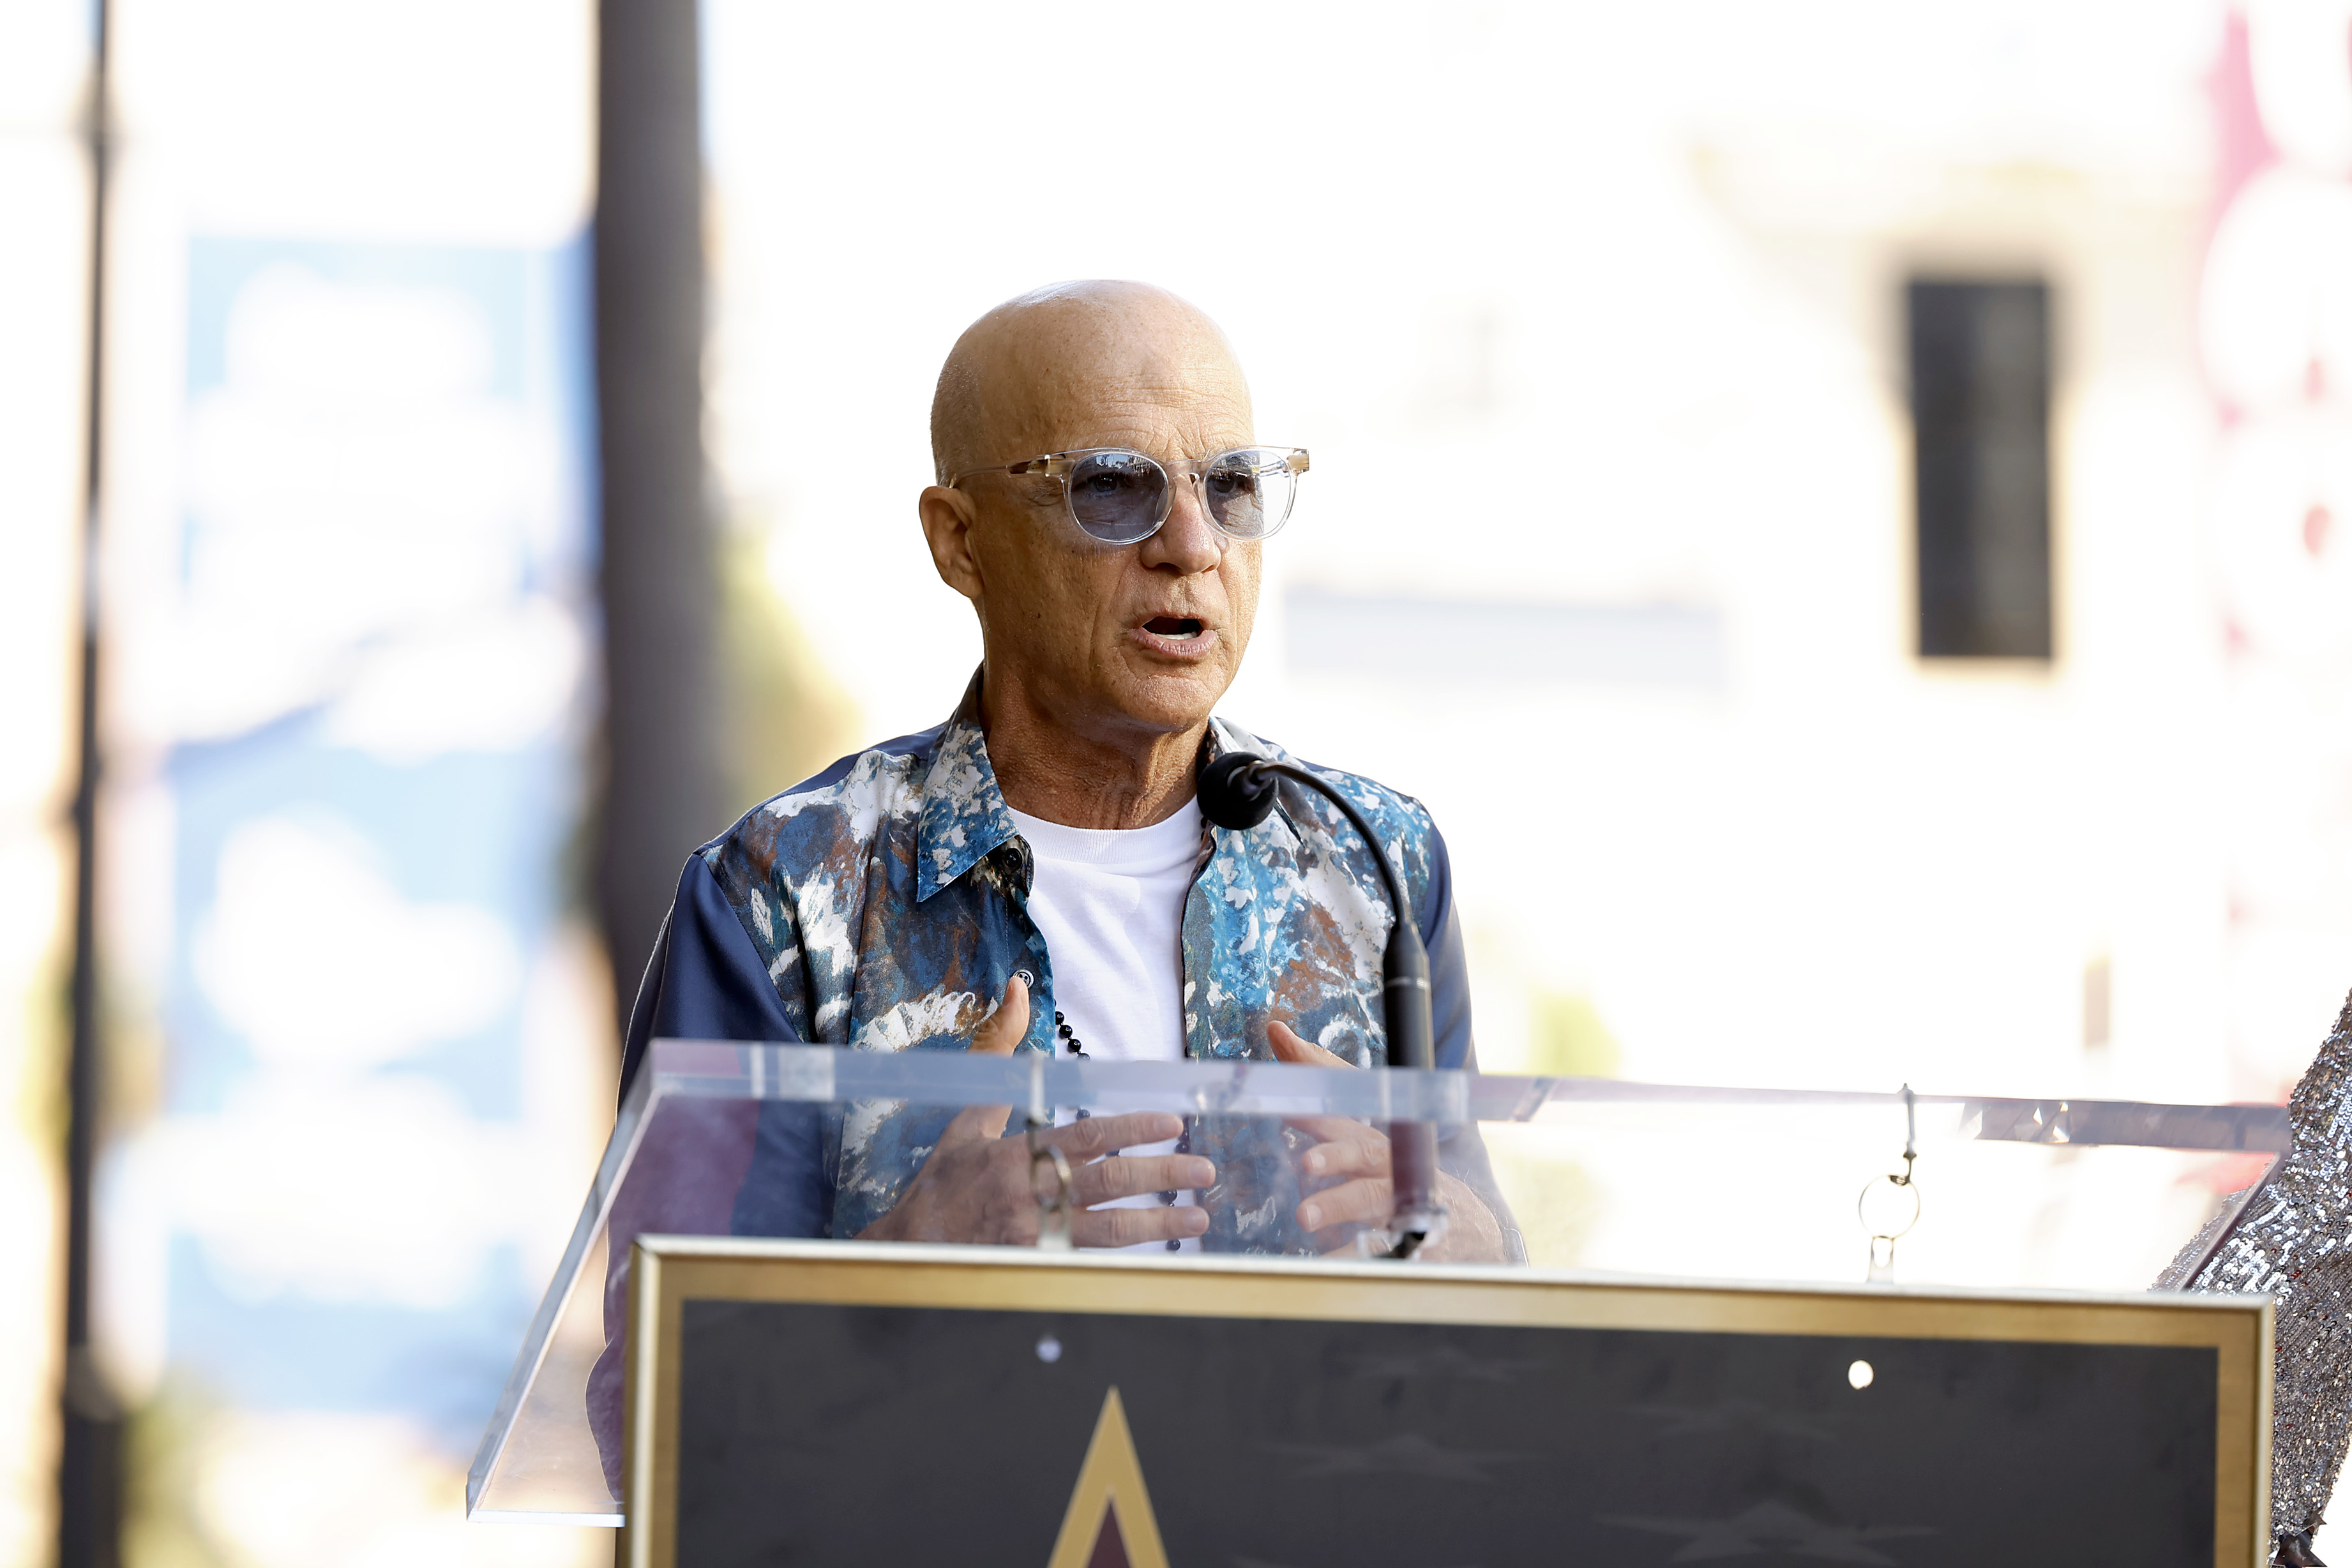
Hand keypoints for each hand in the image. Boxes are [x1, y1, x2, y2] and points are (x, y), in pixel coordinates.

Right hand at [856, 976, 1215, 1246]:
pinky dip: (1129, 1256)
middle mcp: (1029, 1194)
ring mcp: (1034, 1237)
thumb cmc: (943, 1180)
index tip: (1174, 1122)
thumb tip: (1019, 988)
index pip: (1087, 1136)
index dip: (1134, 1127)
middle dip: (1162, 1174)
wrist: (908, 1249)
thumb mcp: (967, 1118)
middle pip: (1109, 1181)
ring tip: (1199, 1217)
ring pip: (1109, 1228)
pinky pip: (1093, 1260)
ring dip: (1159, 1223)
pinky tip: (1161, 1251)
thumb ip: (998, 1053)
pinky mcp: (1038, 1269)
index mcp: (1015, 1153)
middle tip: (1204, 1170)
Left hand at [1267, 1022, 1508, 1262]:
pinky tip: (1327, 1264)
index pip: (1340, 1106)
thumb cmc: (1389, 1169)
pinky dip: (1353, 1256)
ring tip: (1305, 1217)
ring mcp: (1401, 1199)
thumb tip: (1276, 1030)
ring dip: (1339, 1205)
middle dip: (1334, 1154)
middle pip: (1362, 1151)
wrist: (1461, 1224)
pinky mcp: (1411, 1236)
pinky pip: (1380, 1248)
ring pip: (1371, 1198)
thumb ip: (1314, 1084)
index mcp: (1369, 1135)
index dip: (1314, 1091)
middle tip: (1305, 1163)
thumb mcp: (1352, 1130)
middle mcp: (1386, 1162)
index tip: (1284, 1083)